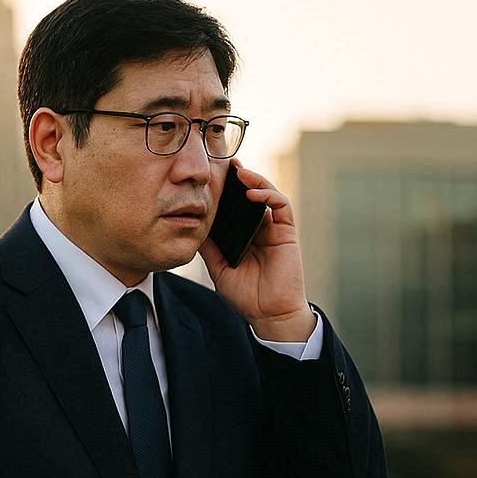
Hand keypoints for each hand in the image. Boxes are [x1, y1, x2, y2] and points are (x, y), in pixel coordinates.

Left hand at [198, 160, 315, 342]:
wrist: (269, 314)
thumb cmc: (246, 295)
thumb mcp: (218, 267)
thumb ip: (208, 246)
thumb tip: (190, 224)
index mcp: (244, 235)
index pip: (235, 205)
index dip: (225, 189)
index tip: (210, 176)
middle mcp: (259, 228)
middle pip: (250, 194)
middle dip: (239, 177)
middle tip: (223, 162)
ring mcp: (274, 228)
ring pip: (266, 193)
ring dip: (253, 180)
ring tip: (238, 172)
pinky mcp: (287, 232)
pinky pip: (281, 205)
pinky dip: (267, 195)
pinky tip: (251, 193)